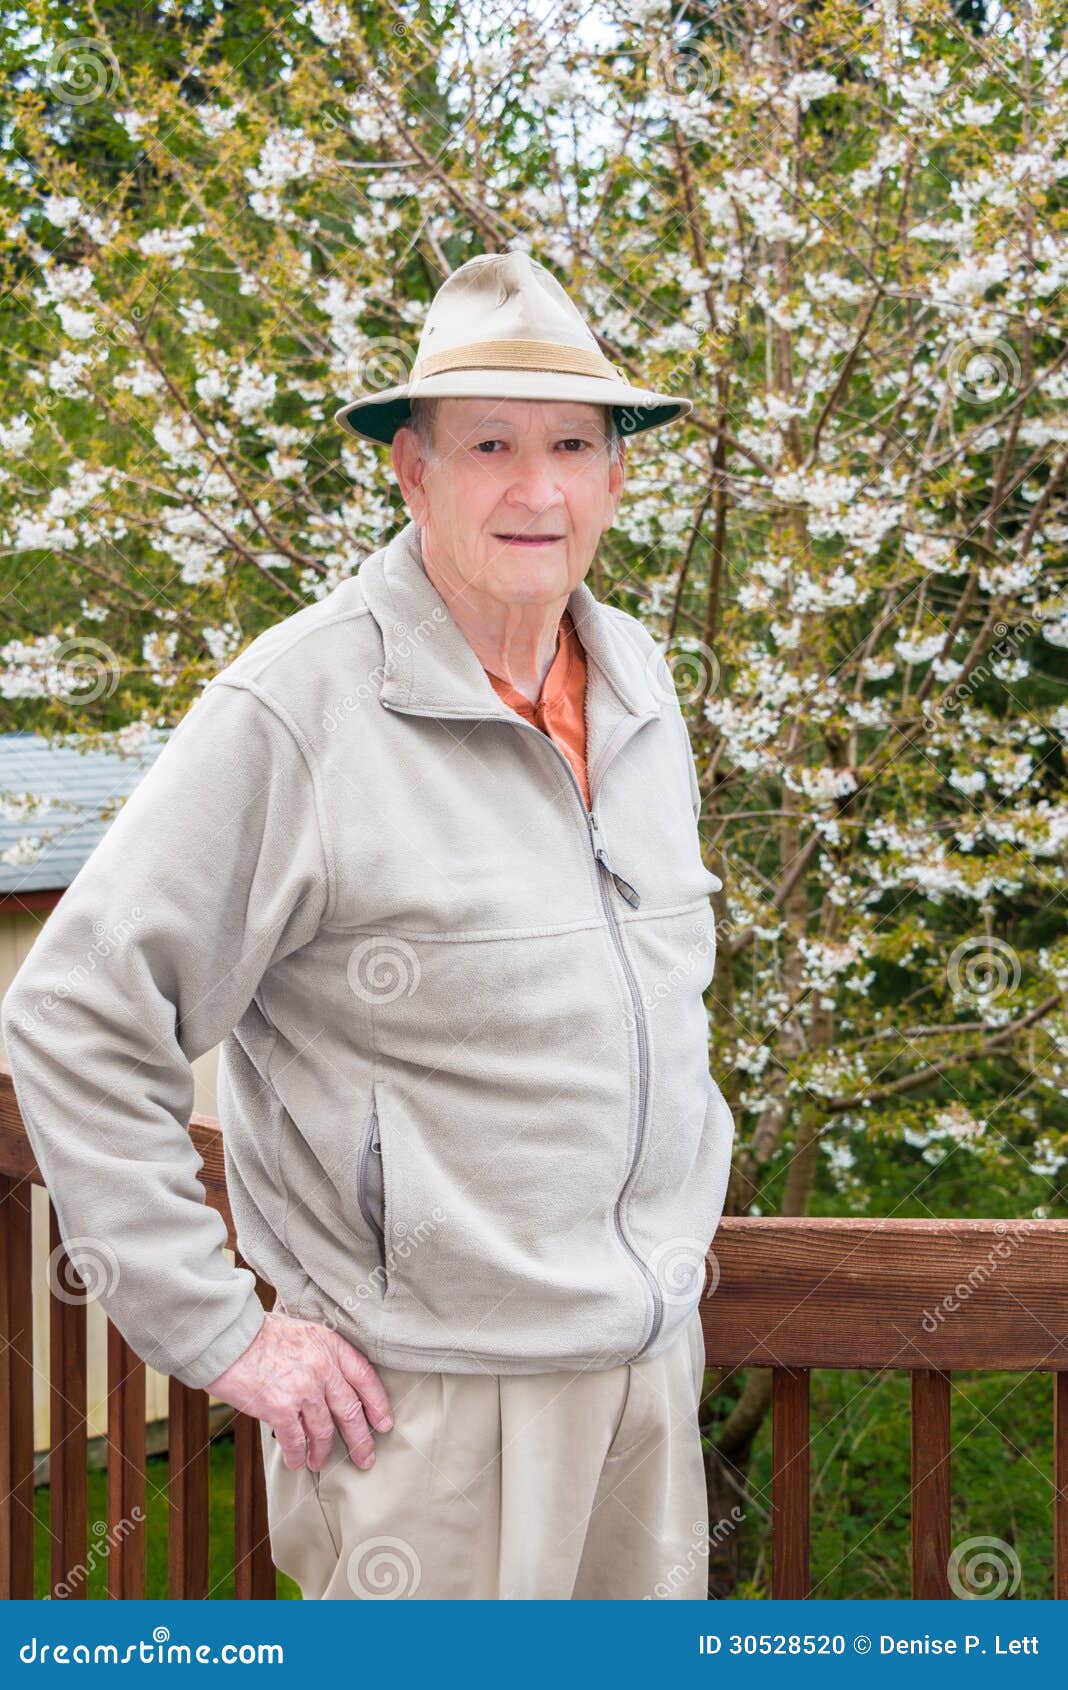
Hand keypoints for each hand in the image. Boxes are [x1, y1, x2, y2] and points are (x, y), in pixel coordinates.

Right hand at [206, 1309, 393, 1471]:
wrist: (227, 1338)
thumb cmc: (258, 1333)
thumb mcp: (300, 1329)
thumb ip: (318, 1351)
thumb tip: (330, 1380)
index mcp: (330, 1344)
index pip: (365, 1376)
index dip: (378, 1403)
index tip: (384, 1423)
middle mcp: (322, 1367)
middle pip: (350, 1410)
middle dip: (361, 1439)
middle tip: (366, 1458)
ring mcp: (303, 1389)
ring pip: (324, 1430)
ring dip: (323, 1451)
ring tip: (320, 1461)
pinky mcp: (281, 1408)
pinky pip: (296, 1440)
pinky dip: (298, 1454)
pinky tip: (297, 1462)